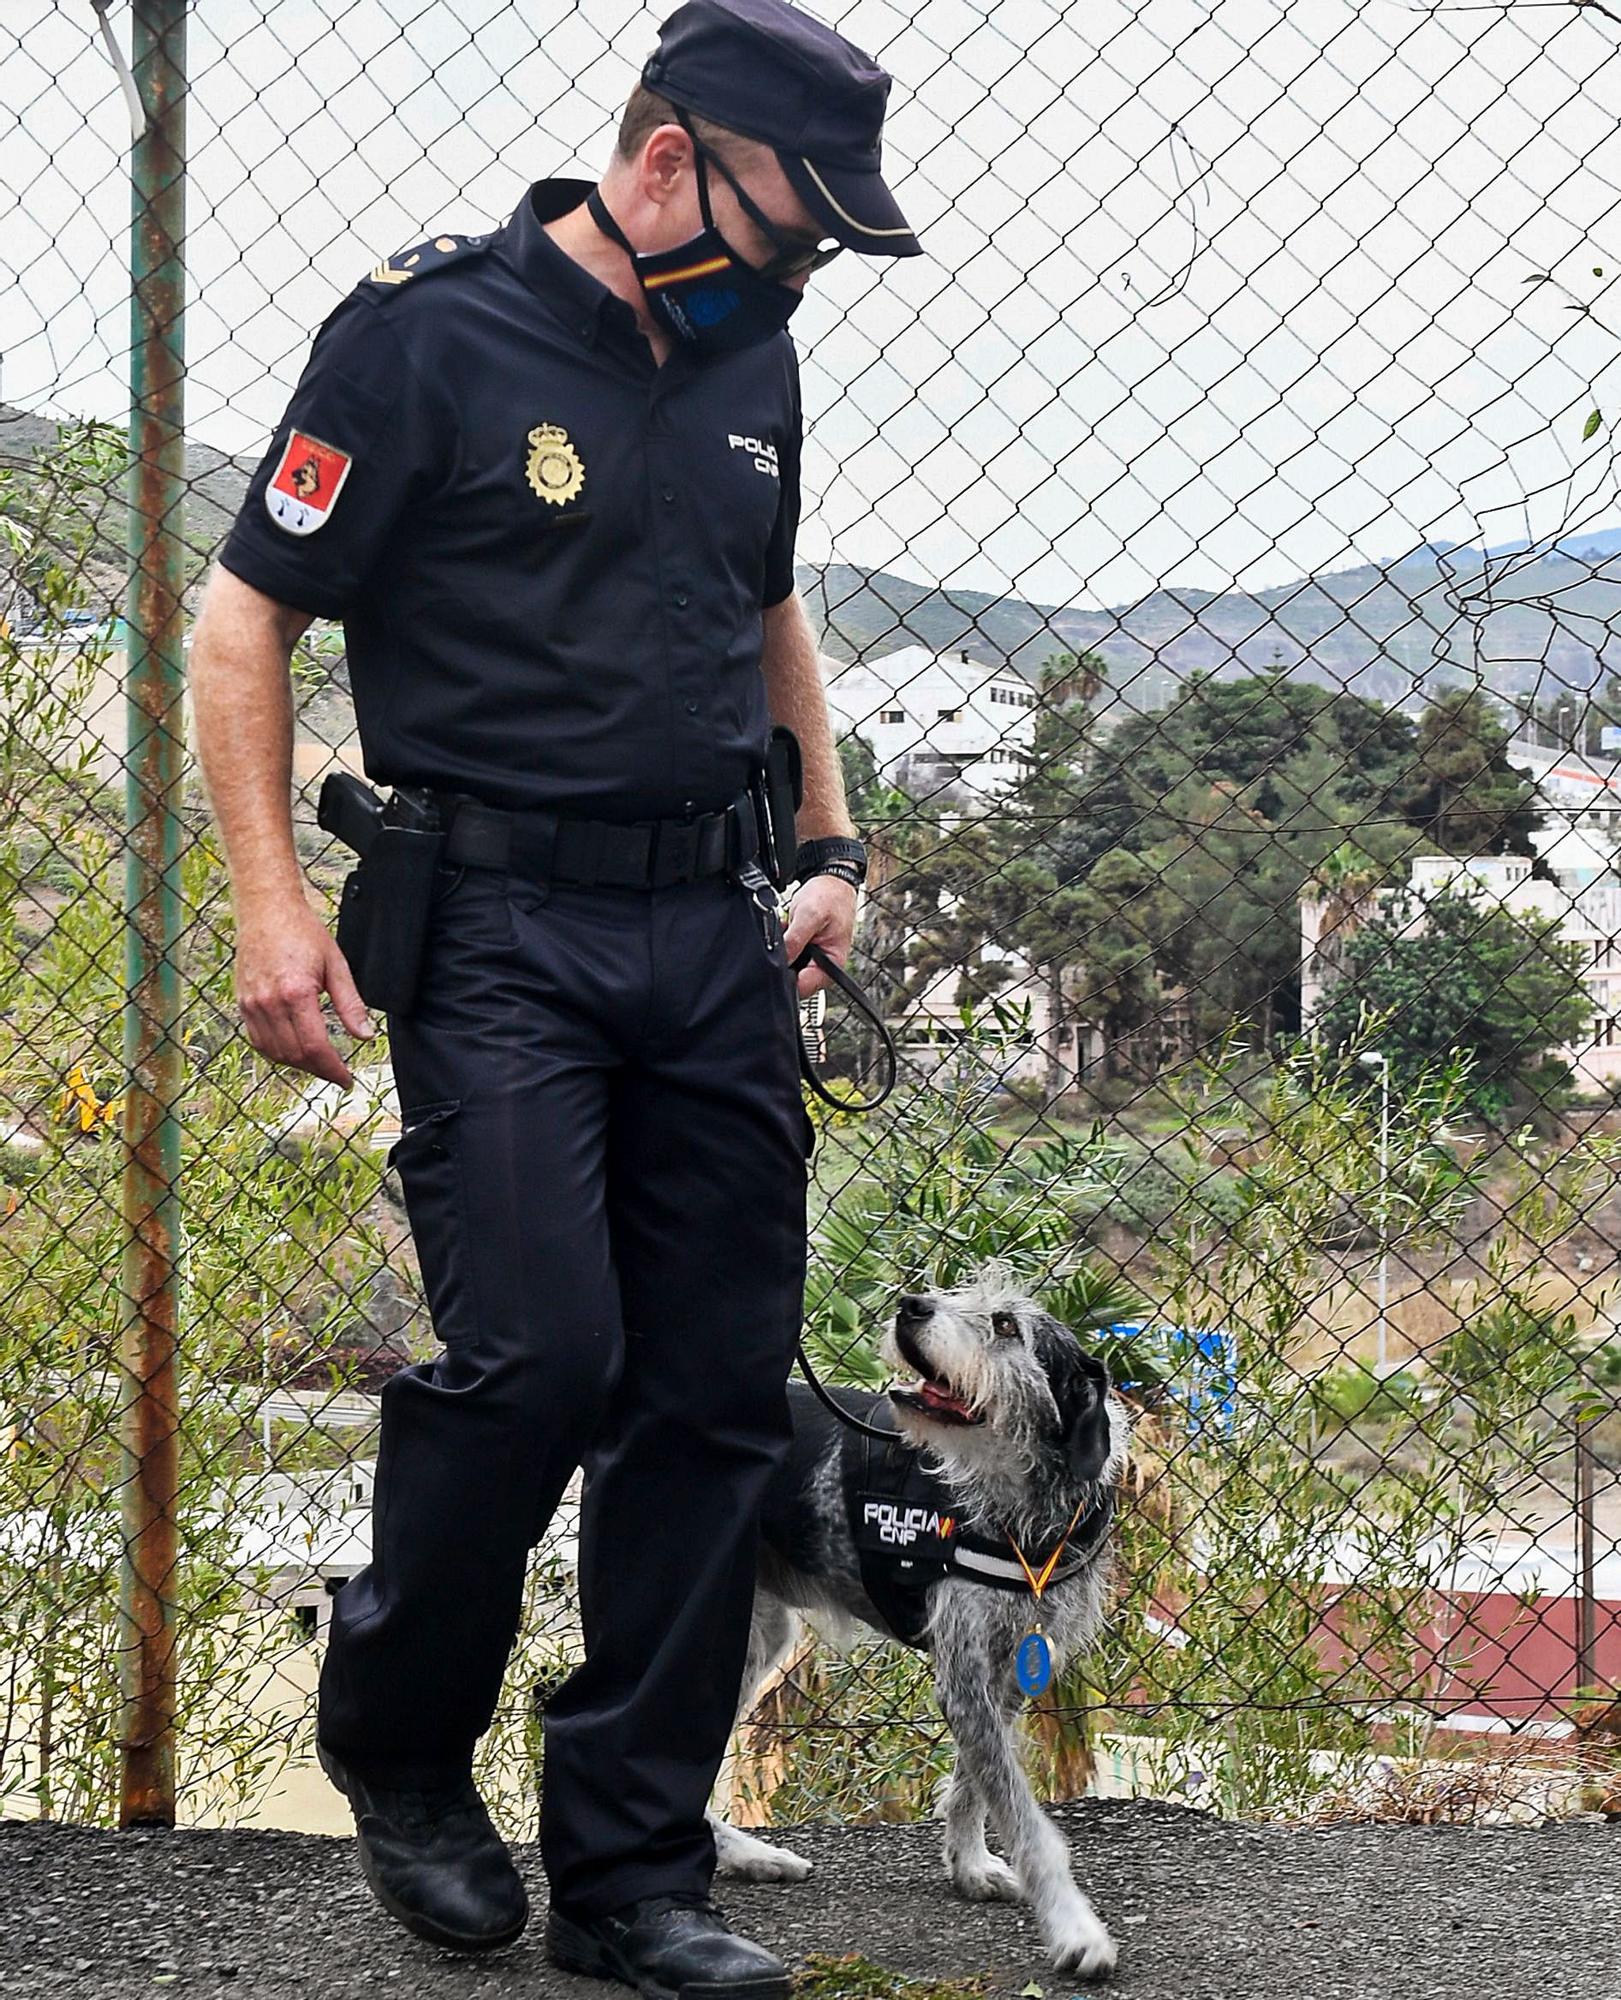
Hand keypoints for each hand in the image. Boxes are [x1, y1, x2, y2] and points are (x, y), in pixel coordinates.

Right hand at [234, 897, 375, 1087]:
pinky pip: (259, 1041)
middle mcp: (270, 1003)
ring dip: (299, 1065)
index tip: (347, 1080)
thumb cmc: (303, 933)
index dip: (333, 1070)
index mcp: (296, 993)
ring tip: (320, 1063)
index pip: (316, 1047)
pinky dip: (278, 1053)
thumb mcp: (337, 965)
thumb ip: (351, 1004)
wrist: (266, 911)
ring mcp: (252, 1005)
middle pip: (295, 1055)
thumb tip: (365, 1036)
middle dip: (319, 1071)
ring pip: (275, 1053)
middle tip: (337, 1073)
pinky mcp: (242, 1004)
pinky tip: (294, 1051)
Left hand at [782, 873, 856, 1000]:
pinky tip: (785, 929)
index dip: (786, 979)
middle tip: (781, 942)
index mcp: (832, 963)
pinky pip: (787, 955)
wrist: (831, 881)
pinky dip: (782, 945)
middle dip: (782, 963)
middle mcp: (822, 965)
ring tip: (786, 930)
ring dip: (781, 953)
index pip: (805, 987)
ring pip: (789, 967)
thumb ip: (795, 941)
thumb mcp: (809, 916)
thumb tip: (781, 962)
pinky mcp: (804, 950)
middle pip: (795, 979)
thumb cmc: (829, 896)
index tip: (774, 965)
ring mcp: (812, 958)